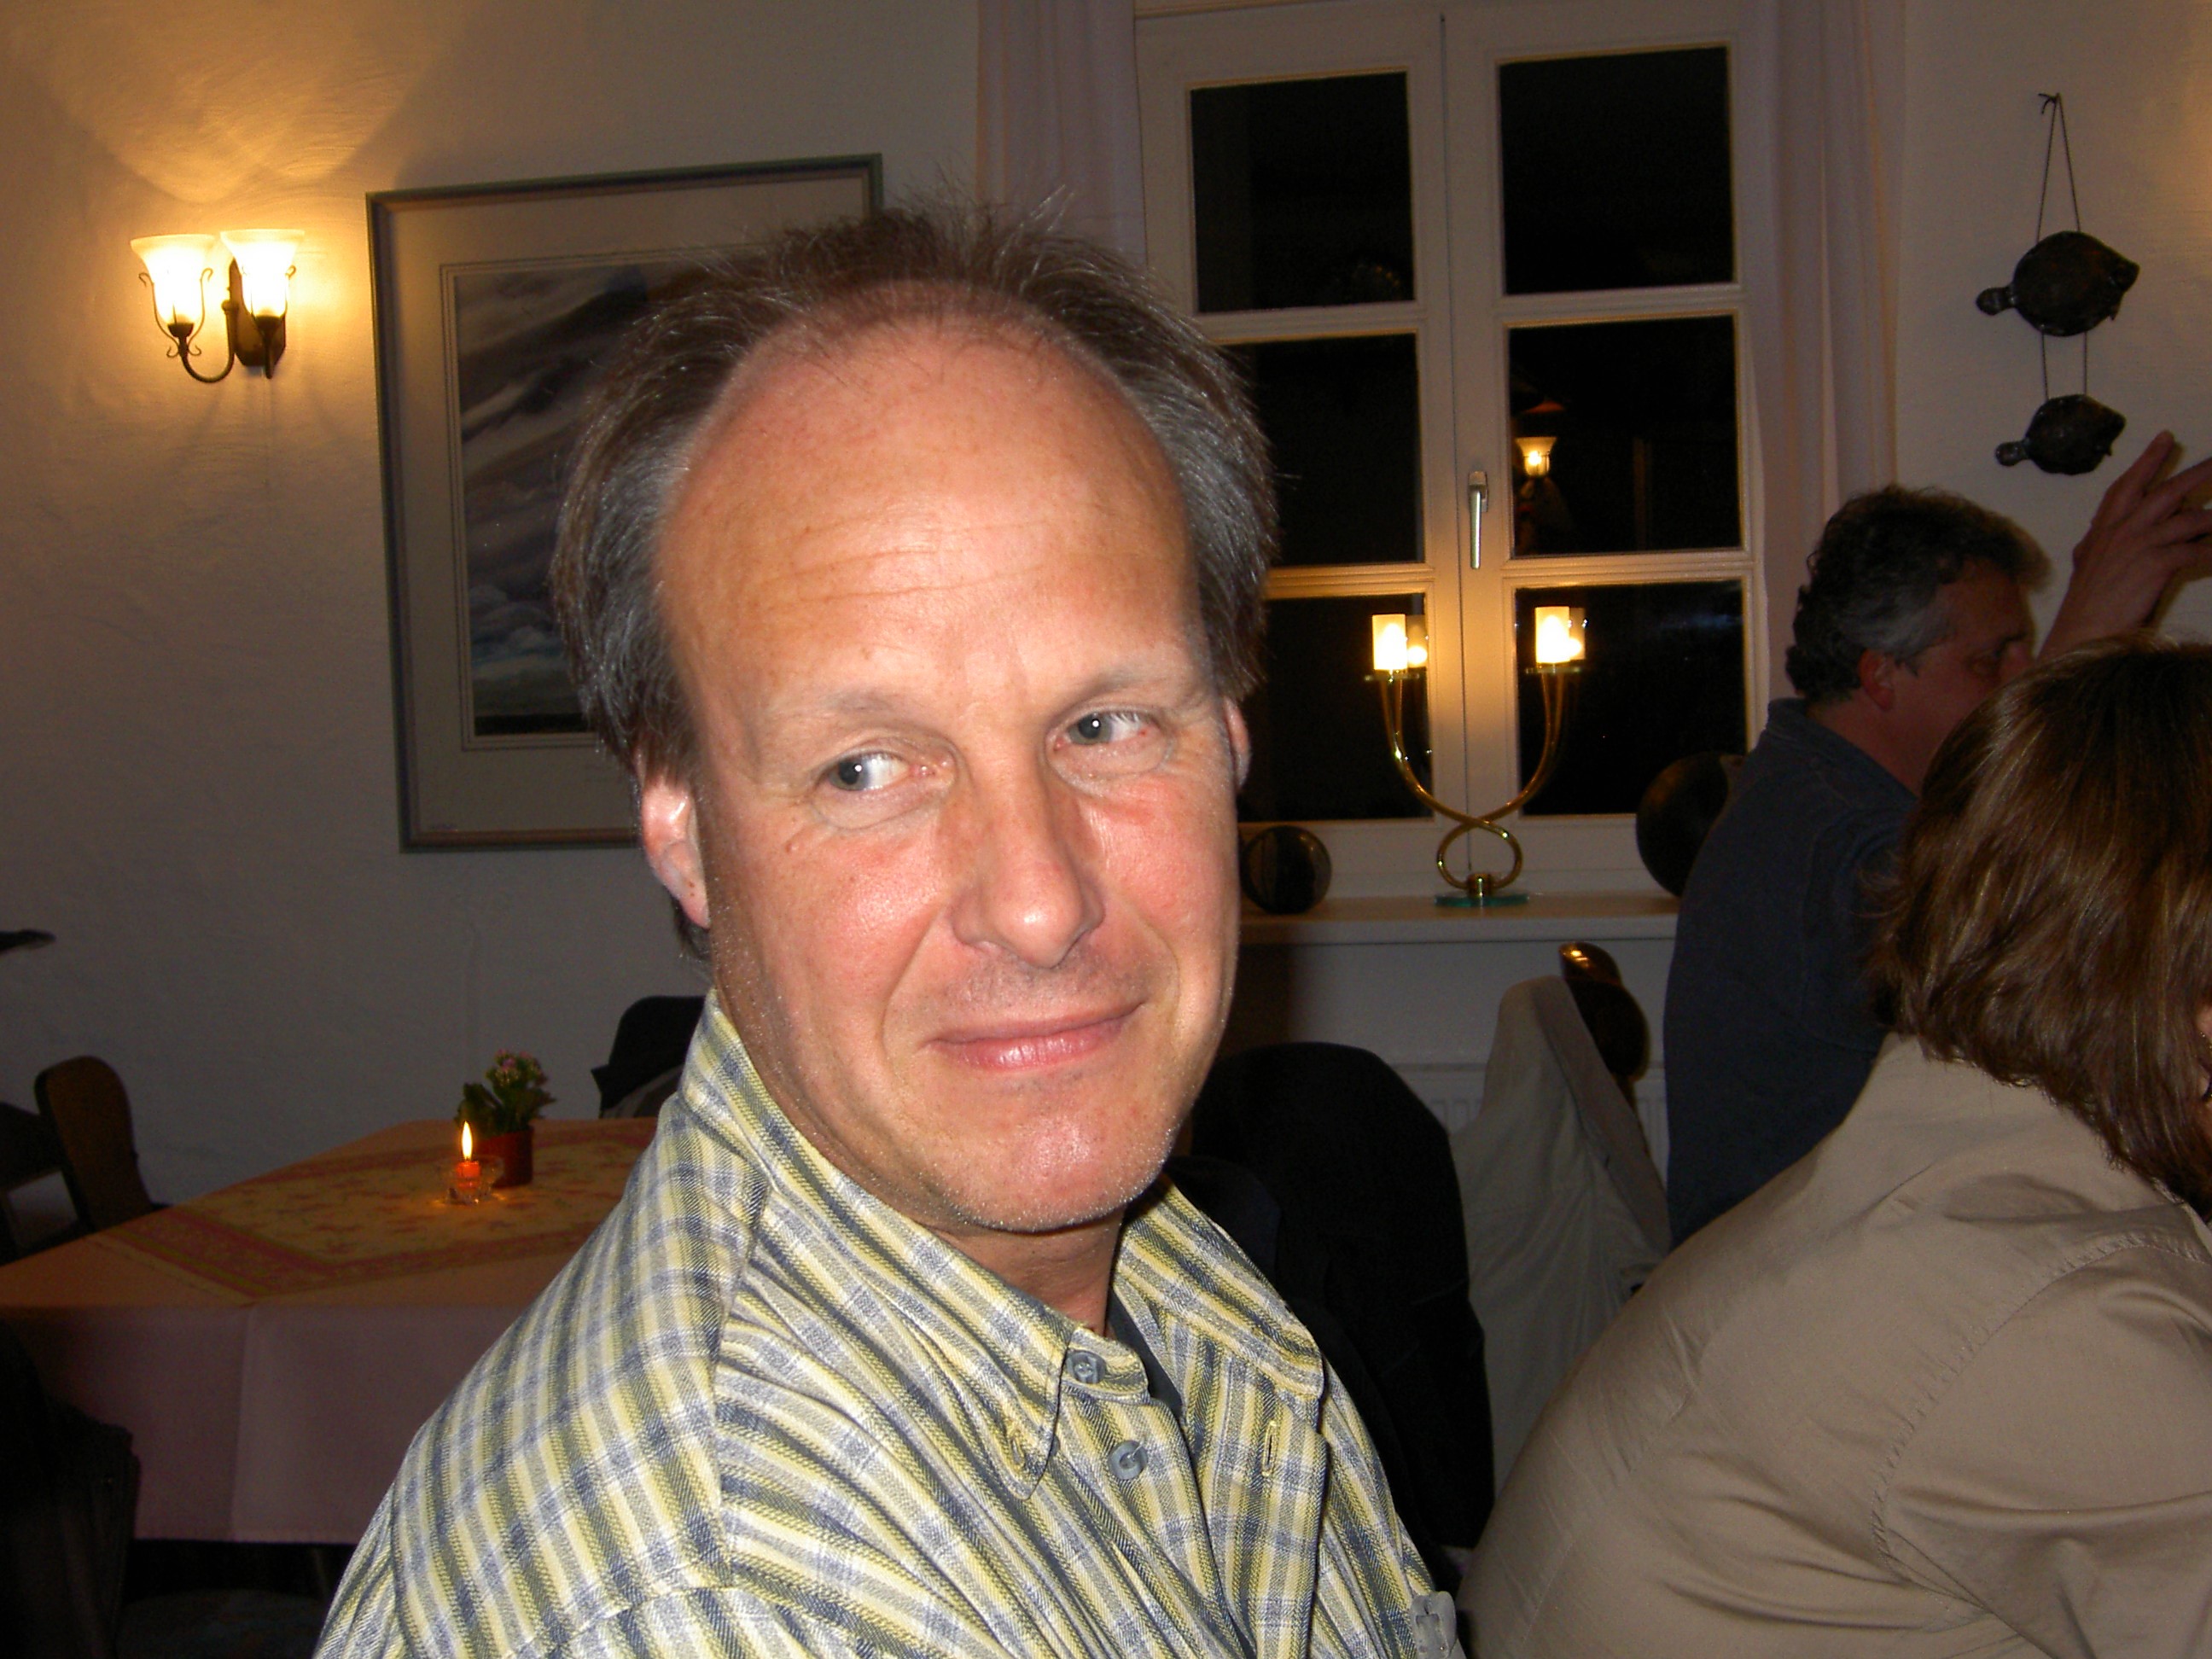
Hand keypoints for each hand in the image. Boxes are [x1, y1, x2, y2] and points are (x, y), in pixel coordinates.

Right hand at [2041, 432, 2211, 657]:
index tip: (2165, 437)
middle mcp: (2120, 533)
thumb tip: (2094, 536)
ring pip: (2186, 518)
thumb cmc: (2086, 608)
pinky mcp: (2154, 565)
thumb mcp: (2086, 568)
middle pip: (2164, 492)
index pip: (2126, 486)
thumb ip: (2096, 546)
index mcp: (2103, 532)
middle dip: (2196, 473)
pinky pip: (2195, 551)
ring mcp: (2138, 547)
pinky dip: (2211, 551)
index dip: (2147, 461)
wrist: (2080, 635)